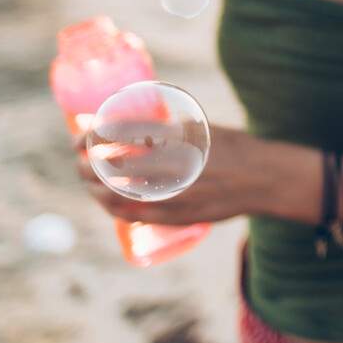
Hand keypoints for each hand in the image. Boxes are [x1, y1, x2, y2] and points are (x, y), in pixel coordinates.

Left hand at [73, 123, 266, 226]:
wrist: (264, 178)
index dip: (94, 135)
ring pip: (122, 197)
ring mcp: (176, 195)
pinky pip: (139, 215)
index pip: (123, 135)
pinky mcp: (180, 214)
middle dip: (87, 165)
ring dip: (97, 190)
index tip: (80, 134)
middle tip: (78, 159)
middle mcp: (174, 167)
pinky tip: (107, 204)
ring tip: (87, 182)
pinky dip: (118, 209)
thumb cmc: (232, 146)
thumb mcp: (199, 127)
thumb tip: (130, 128)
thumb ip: (167, 129)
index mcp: (178, 139)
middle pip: (114, 168)